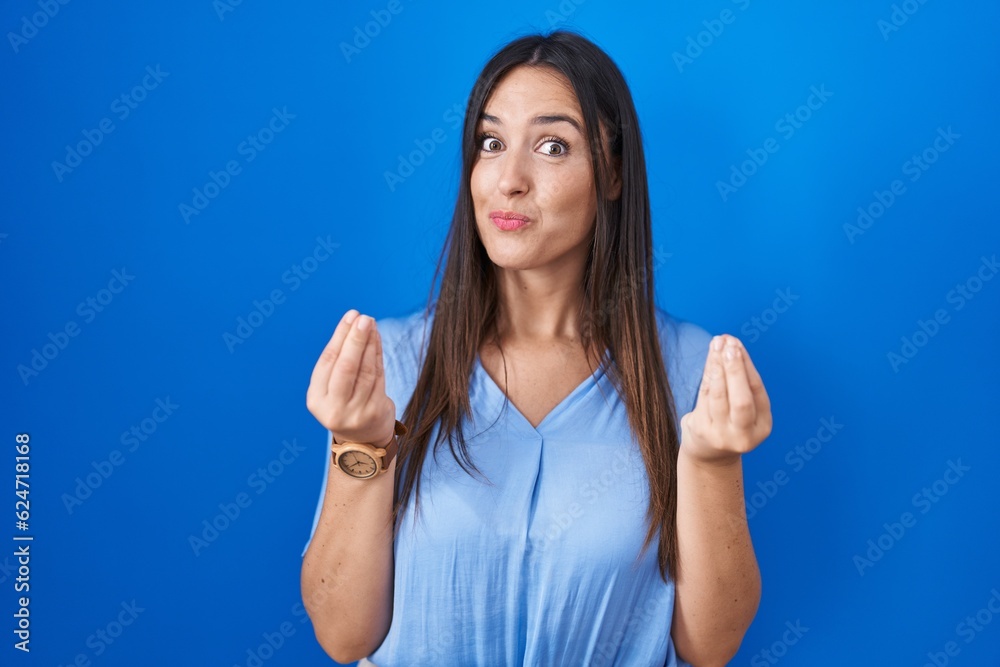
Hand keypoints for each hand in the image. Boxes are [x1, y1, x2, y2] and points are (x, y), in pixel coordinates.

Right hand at [306, 309, 396, 446]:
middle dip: (355, 339)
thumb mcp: (331, 389)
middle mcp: (333, 408)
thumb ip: (337, 363)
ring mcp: (356, 412)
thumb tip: (352, 324)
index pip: (328, 362)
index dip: (340, 337)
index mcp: (316, 400)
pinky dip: (378, 356)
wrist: (362, 439)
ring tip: (372, 324)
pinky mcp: (375, 412)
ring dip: (370, 344)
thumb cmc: (344, 404)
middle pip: (346, 367)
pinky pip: (378, 377)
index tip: (350, 317)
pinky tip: (378, 341)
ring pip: (365, 371)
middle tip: (364, 318)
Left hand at [679, 334, 771, 466]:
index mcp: (762, 427)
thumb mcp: (743, 407)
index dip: (747, 367)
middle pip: (741, 400)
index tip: (737, 345)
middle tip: (729, 345)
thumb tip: (731, 343)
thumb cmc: (728, 421)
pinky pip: (704, 399)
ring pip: (719, 397)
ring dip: (717, 368)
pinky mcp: (702, 432)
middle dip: (735, 370)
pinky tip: (709, 361)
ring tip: (716, 346)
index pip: (756, 392)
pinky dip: (707, 376)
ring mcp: (722, 436)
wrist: (708, 454)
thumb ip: (741, 381)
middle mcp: (744, 435)